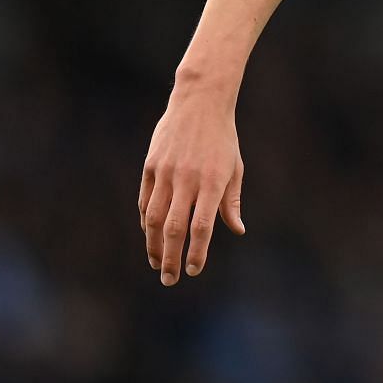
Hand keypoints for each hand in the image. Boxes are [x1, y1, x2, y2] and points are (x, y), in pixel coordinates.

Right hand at [139, 82, 245, 284]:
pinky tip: (149, 235)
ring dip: (153, 245)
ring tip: (157, 263)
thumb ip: (231, 201)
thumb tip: (237, 230)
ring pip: (153, 218)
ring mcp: (166, 173)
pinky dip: (145, 221)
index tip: (194, 270)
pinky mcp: (150, 166)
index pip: (202, 227)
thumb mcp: (235, 167)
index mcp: (213, 183)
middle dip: (171, 258)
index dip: (197, 252)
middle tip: (170, 279)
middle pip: (174, 228)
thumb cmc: (223, 138)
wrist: (200, 103)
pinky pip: (145, 200)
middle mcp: (187, 180)